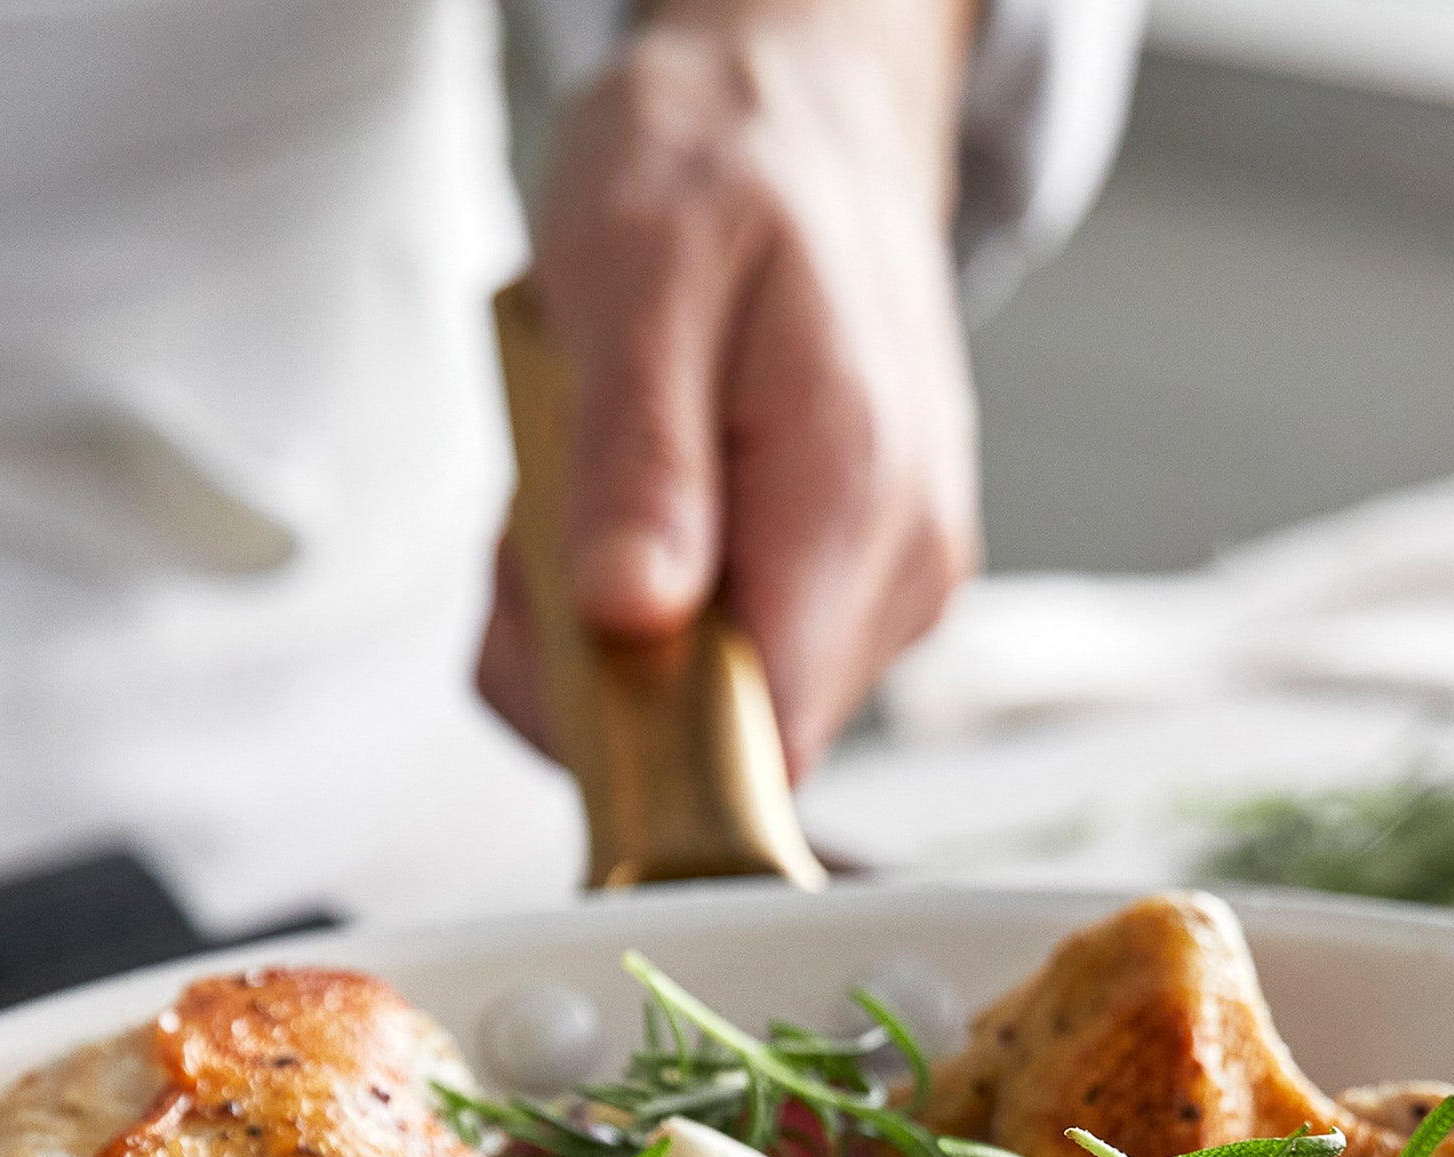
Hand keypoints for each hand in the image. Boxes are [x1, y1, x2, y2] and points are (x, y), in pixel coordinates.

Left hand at [481, 0, 979, 777]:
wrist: (812, 119)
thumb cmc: (726, 167)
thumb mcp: (635, 275)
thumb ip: (638, 462)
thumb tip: (630, 619)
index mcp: (853, 493)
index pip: (758, 740)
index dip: (633, 730)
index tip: (552, 623)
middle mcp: (902, 567)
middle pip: (732, 740)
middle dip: (602, 663)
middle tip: (551, 515)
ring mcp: (895, 586)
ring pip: (728, 711)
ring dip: (622, 636)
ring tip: (602, 484)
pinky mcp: (870, 591)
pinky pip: (744, 664)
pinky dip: (665, 612)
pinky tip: (650, 511)